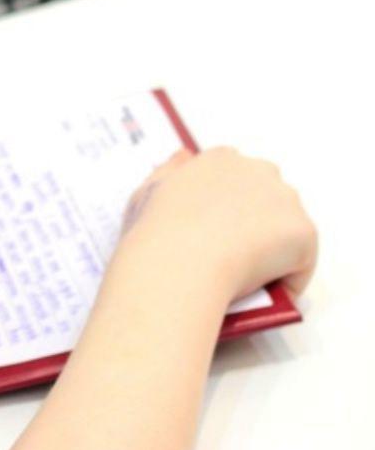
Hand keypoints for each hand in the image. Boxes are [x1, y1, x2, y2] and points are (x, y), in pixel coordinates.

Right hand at [120, 146, 317, 302]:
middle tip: (233, 256)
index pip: (237, 178)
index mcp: (220, 159)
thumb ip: (169, 171)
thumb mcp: (146, 192)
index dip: (228, 207)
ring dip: (274, 249)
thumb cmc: (155, 232)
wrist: (177, 264)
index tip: (215, 232)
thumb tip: (185, 156)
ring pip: (287, 228)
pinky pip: (302, 261)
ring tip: (248, 277)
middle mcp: (258, 170)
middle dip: (257, 223)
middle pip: (269, 197)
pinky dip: (288, 279)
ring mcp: (285, 200)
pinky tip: (266, 292)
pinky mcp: (303, 231)